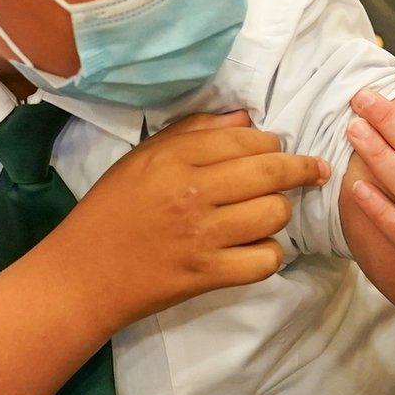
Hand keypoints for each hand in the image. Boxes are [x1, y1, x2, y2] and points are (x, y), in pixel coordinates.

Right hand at [40, 111, 324, 329]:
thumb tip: (246, 118)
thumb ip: (194, 132)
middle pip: (271, 172)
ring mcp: (202, 236)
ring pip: (274, 214)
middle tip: (313, 172)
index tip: (283, 149)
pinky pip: (265, 261)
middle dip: (300, 170)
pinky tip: (257, 248)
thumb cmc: (110, 210)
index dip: (274, 142)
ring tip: (269, 212)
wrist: (82, 275)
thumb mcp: (142, 158)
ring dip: (280, 212)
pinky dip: (269, 255)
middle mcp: (192, 193)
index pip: (246, 140)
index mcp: (174, 159)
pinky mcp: (207, 275)